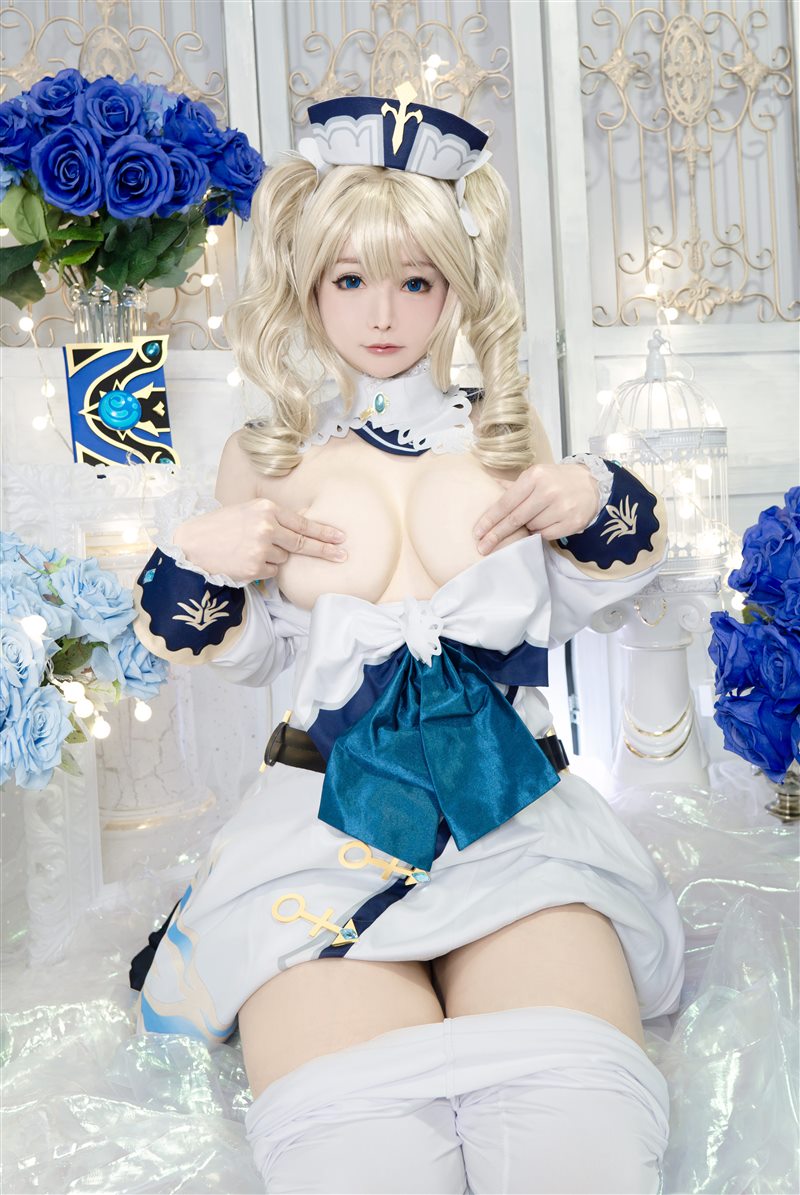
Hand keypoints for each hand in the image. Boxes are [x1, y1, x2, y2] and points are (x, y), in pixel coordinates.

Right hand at [172, 498, 347, 581]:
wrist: (192, 543)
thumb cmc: (219, 526)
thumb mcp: (247, 511)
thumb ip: (272, 519)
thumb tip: (301, 532)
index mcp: (266, 509)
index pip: (302, 523)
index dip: (323, 532)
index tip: (340, 537)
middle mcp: (266, 528)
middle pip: (302, 544)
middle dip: (324, 551)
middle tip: (342, 555)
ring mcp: (260, 549)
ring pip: (283, 559)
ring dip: (274, 557)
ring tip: (248, 549)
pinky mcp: (254, 568)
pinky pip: (271, 572)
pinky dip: (262, 569)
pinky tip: (244, 560)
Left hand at [473, 462, 599, 553]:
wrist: (591, 484)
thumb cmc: (556, 480)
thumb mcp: (535, 476)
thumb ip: (511, 486)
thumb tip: (488, 486)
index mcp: (535, 477)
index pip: (506, 503)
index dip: (490, 519)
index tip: (478, 532)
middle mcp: (548, 491)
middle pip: (515, 519)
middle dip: (496, 535)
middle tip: (482, 547)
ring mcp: (561, 507)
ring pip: (531, 528)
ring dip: (526, 528)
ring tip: (533, 518)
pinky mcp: (572, 522)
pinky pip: (546, 534)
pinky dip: (541, 531)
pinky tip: (546, 522)